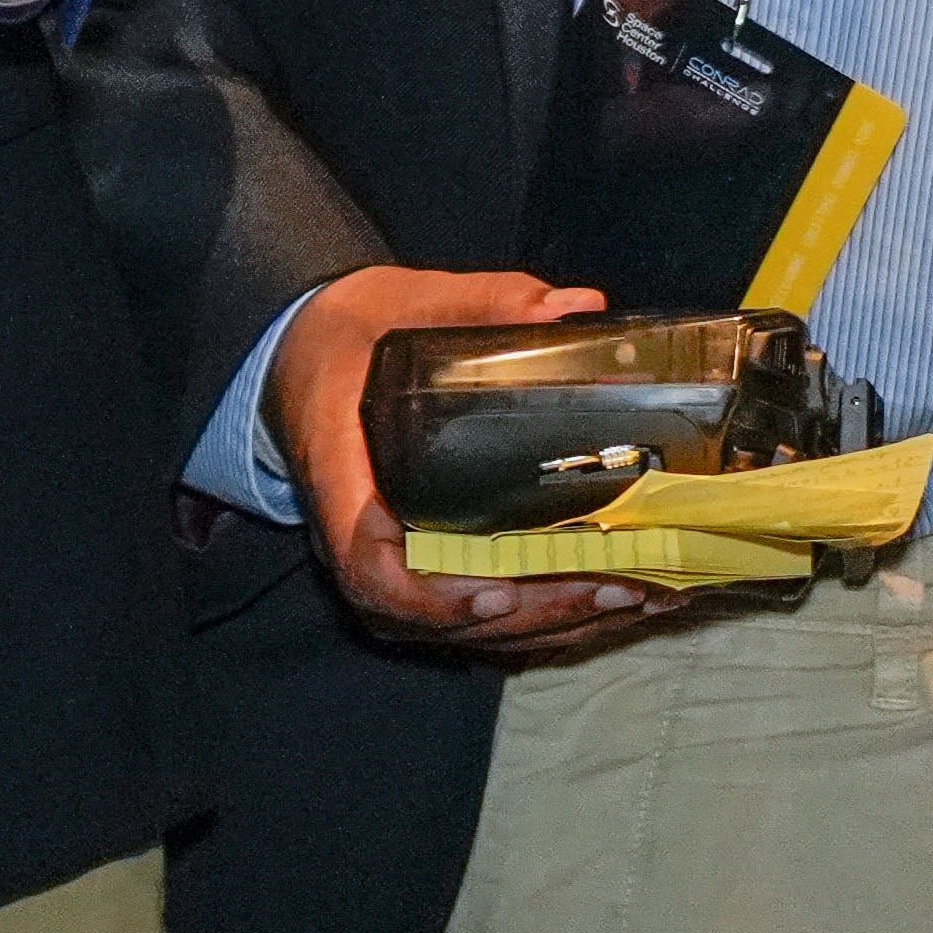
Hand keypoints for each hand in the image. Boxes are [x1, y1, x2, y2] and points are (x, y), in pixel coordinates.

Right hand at [283, 267, 661, 650]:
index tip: (496, 593)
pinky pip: (474, 620)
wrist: (295, 356)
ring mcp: (384, 564)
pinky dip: (545, 621)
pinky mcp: (416, 570)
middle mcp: (355, 537)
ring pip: (462, 630)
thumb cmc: (344, 334)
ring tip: (637, 599)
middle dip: (533, 611)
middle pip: (436, 613)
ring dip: (552, 625)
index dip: (431, 596)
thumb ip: (483, 302)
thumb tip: (578, 307)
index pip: (368, 563)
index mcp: (339, 472)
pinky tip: (613, 603)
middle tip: (619, 588)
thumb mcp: (400, 301)